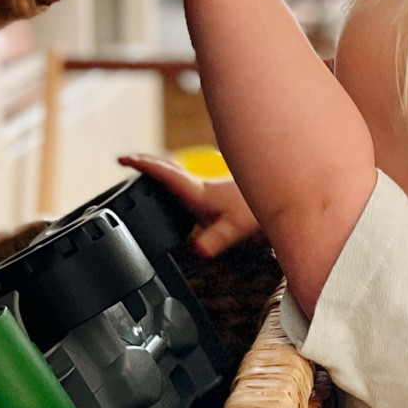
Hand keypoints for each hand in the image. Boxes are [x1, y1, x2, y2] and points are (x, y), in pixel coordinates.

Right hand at [120, 152, 262, 257]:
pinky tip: (179, 194)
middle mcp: (200, 188)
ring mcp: (208, 190)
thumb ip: (215, 240)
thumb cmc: (259, 214)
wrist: (286, 198)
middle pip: (167, 171)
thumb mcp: (233, 229)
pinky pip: (188, 185)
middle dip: (144, 165)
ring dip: (159, 173)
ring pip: (178, 176)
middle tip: (124, 160)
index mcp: (197, 193)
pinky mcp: (217, 196)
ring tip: (143, 173)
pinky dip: (175, 184)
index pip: (165, 174)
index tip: (122, 158)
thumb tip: (197, 249)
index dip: (142, 166)